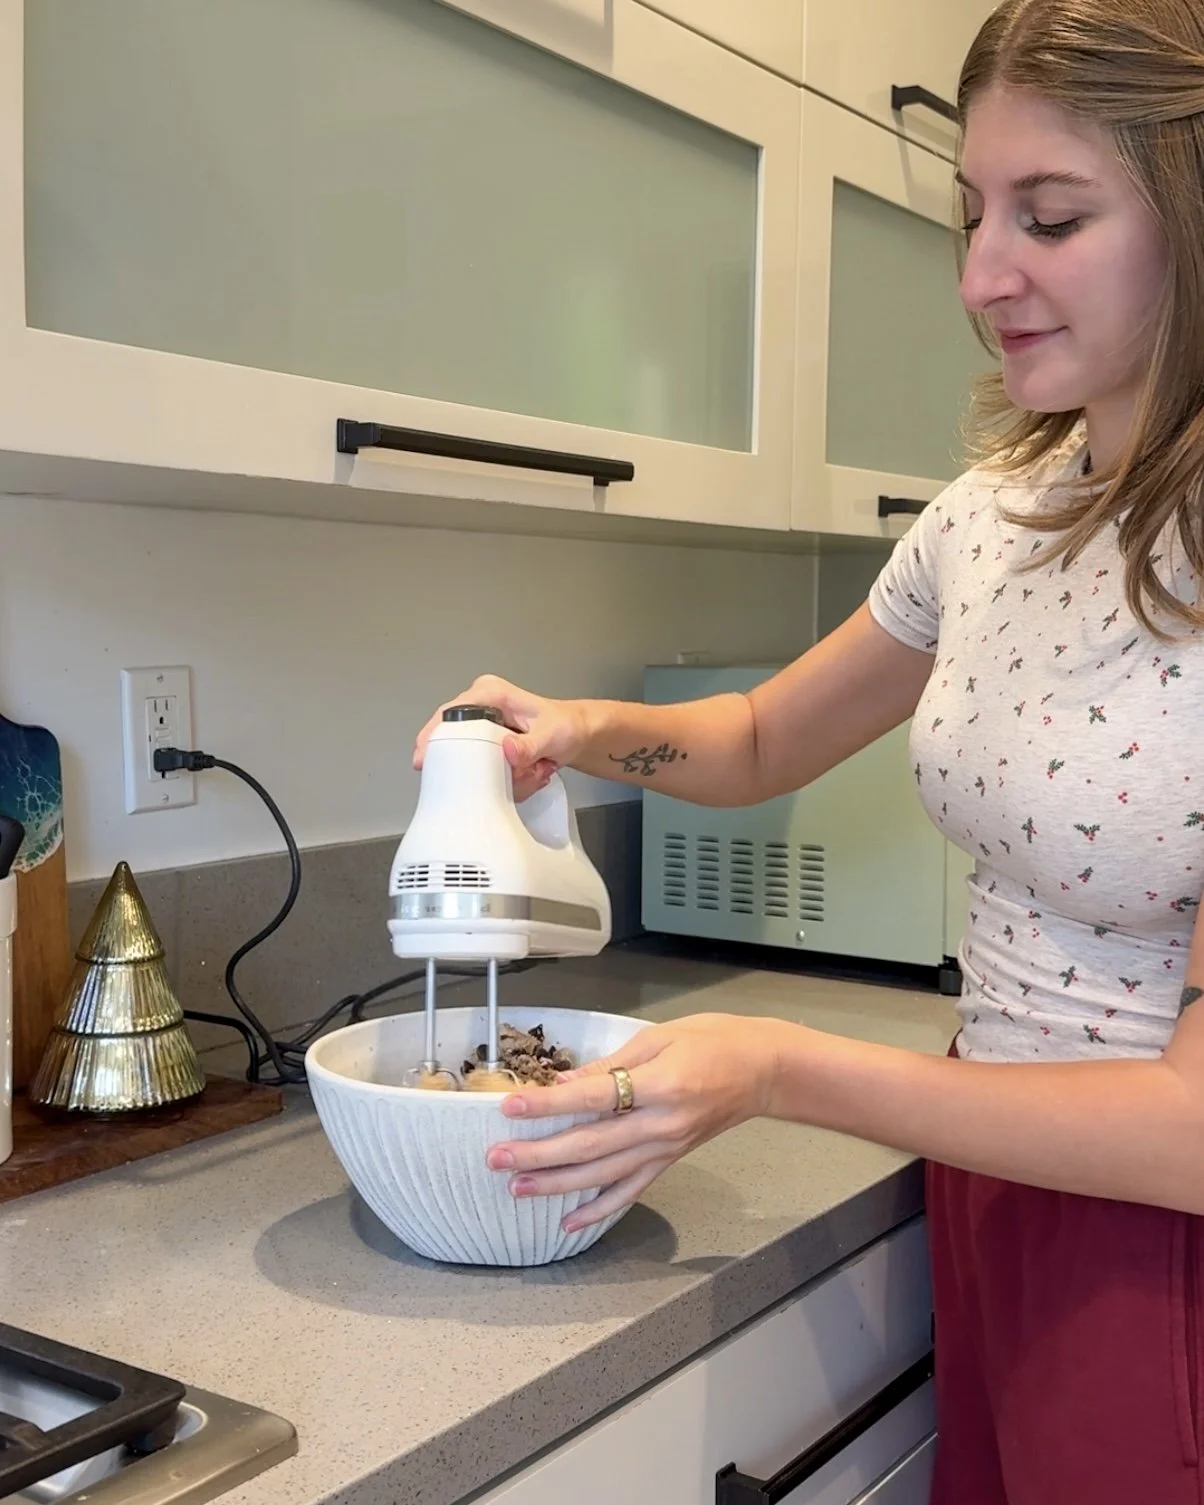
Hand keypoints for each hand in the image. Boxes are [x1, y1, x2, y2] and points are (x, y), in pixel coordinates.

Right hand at [413, 674, 590, 801]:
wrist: (577, 734)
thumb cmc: (565, 727)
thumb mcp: (552, 736)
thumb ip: (531, 746)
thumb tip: (507, 751)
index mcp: (490, 693)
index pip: (451, 712)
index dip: (433, 735)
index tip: (423, 760)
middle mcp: (480, 704)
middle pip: (453, 737)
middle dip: (473, 764)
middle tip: (510, 777)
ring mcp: (481, 724)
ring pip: (468, 756)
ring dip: (493, 774)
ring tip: (530, 773)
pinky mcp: (485, 741)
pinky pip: (479, 763)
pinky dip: (499, 776)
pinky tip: (525, 775)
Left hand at [486, 1014, 789, 1231]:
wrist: (764, 1071)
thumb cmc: (714, 1040)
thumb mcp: (660, 1037)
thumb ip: (610, 1063)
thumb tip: (565, 1083)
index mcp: (659, 1085)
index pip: (594, 1097)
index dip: (550, 1104)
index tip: (510, 1106)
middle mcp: (660, 1125)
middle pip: (591, 1144)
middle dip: (539, 1153)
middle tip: (496, 1157)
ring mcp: (665, 1149)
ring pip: (603, 1174)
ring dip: (557, 1184)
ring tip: (516, 1187)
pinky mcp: (670, 1161)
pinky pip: (630, 1191)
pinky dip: (599, 1210)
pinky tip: (568, 1221)